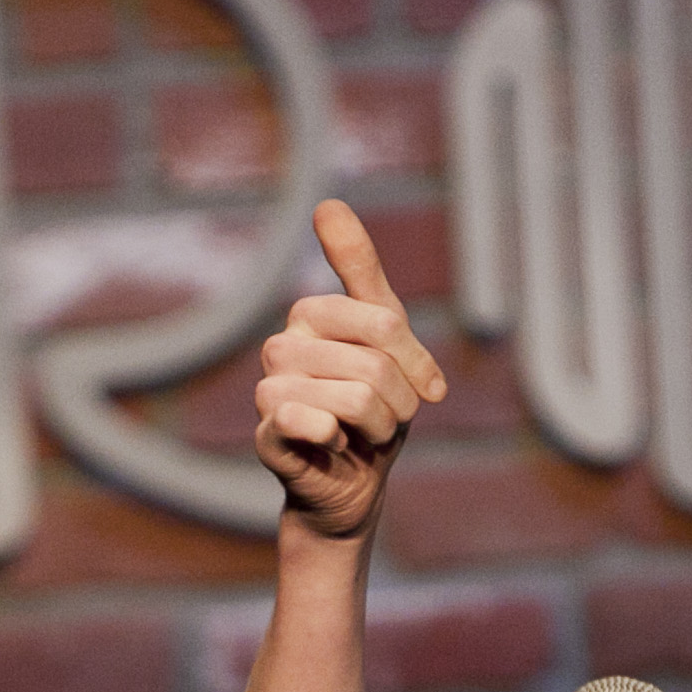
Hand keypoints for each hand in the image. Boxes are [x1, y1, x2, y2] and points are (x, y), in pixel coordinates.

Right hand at [254, 200, 446, 542]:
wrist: (351, 487)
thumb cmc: (374, 409)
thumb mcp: (386, 337)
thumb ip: (362, 271)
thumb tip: (326, 203)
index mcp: (313, 315)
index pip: (382, 321)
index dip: (415, 362)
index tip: (426, 389)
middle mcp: (284, 345)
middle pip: (375, 361)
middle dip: (400, 401)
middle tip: (388, 421)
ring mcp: (270, 388)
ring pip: (356, 396)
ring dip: (380, 428)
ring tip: (365, 437)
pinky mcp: (266, 433)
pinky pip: (311, 420)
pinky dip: (339, 441)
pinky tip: (333, 447)